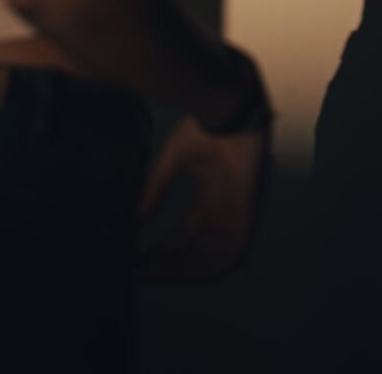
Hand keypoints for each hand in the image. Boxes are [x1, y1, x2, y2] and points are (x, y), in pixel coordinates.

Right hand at [135, 115, 270, 282]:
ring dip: (187, 271)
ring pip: (216, 259)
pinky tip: (183, 270)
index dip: (164, 252)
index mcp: (211, 197)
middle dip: (171, 266)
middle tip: (142, 273)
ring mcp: (238, 213)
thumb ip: (156, 190)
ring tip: (156, 274)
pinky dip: (210, 266)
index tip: (138, 263)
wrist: (229, 106)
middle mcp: (224, 210)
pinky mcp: (247, 212)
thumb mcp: (173, 162)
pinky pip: (234, 251)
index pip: (187, 235)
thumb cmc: (205, 128)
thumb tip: (134, 219)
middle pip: (199, 252)